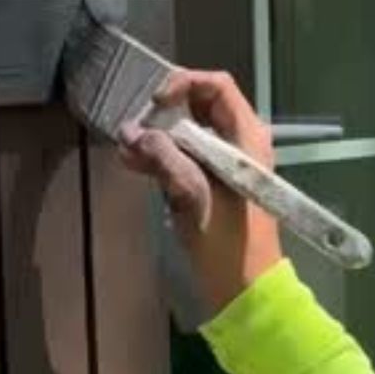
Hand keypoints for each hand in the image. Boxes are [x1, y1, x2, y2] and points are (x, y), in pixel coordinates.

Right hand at [120, 69, 282, 317]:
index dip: (182, 84)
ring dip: (158, 136)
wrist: (245, 289)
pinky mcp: (213, 184)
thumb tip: (130, 132)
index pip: (216, 86)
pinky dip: (162, 156)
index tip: (153, 104)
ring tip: (127, 148)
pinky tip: (134, 163)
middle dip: (164, 112)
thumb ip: (163, 157)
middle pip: (200, 106)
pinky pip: (186, 157)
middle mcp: (240, 142)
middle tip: (134, 125)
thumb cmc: (227, 242)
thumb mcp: (193, 194)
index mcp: (247, 136)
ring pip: (189, 132)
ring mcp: (227, 163)